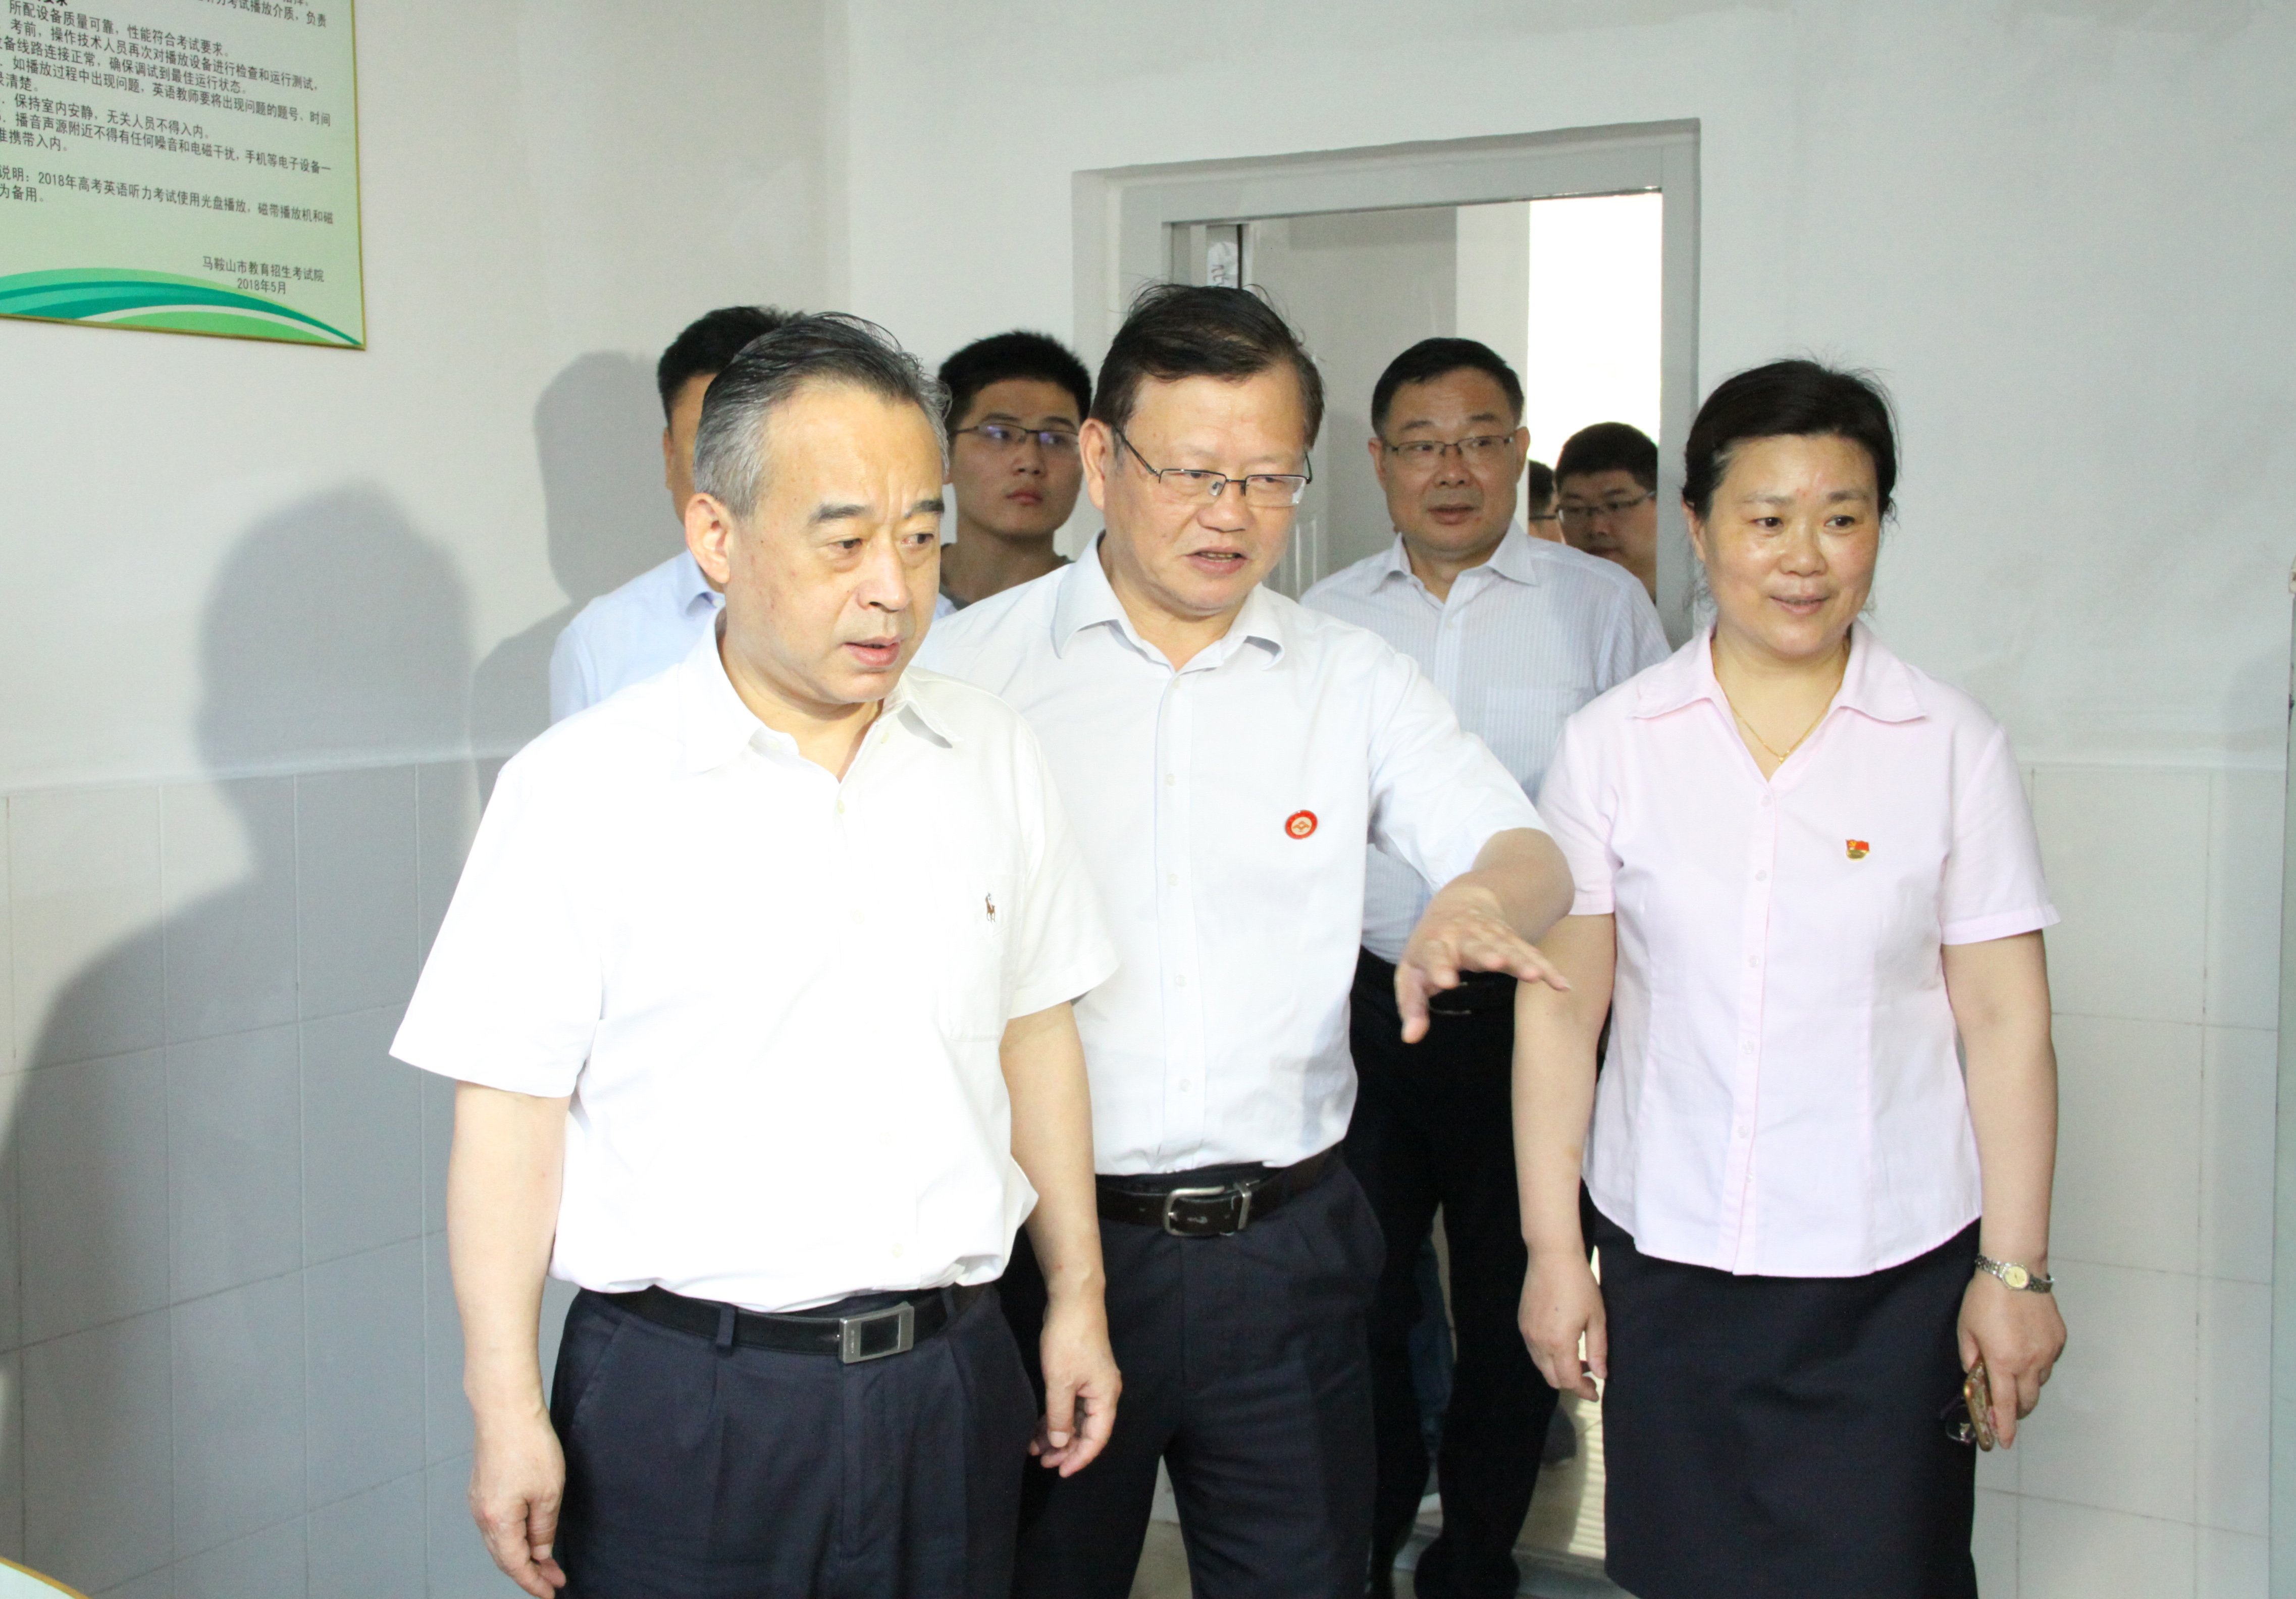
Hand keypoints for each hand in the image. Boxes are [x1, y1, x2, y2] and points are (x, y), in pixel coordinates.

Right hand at [469, 1405, 567, 1596]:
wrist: (506, 1410)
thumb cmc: (528, 1445)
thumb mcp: (548, 1492)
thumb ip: (544, 1527)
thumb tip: (541, 1551)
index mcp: (498, 1521)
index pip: (515, 1565)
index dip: (533, 1582)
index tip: (551, 1593)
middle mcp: (482, 1516)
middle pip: (505, 1557)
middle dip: (530, 1571)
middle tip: (554, 1579)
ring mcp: (479, 1502)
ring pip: (500, 1541)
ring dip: (522, 1553)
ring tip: (546, 1560)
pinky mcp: (482, 1489)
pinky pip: (497, 1524)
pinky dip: (513, 1535)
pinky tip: (529, 1534)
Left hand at [1034, 1294, 1120, 1475]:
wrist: (1073, 1301)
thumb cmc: (1069, 1340)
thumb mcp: (1060, 1382)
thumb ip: (1060, 1416)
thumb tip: (1061, 1444)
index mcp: (1105, 1397)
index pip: (1096, 1439)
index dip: (1079, 1458)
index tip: (1059, 1472)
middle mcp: (1103, 1393)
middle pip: (1087, 1431)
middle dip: (1065, 1449)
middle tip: (1042, 1461)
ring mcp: (1092, 1383)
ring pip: (1077, 1418)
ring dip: (1058, 1434)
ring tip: (1034, 1448)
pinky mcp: (1080, 1374)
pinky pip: (1070, 1405)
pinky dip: (1056, 1417)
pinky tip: (1039, 1427)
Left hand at [1397, 884, 1568, 1043]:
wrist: (1459, 904)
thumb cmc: (1430, 949)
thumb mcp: (1412, 973)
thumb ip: (1412, 1006)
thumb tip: (1410, 1038)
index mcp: (1434, 944)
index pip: (1434, 955)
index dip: (1440, 967)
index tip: (1447, 981)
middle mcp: (1463, 936)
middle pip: (1476, 946)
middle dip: (1487, 954)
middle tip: (1496, 963)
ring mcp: (1490, 936)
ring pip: (1508, 948)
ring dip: (1521, 960)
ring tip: (1536, 976)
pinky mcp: (1512, 940)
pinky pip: (1531, 954)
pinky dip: (1547, 968)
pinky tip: (1562, 985)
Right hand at [1519, 1250, 1605, 1401]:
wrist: (1552, 1257)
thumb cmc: (1580, 1284)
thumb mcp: (1596, 1317)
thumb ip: (1598, 1350)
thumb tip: (1601, 1375)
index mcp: (1559, 1343)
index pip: (1569, 1380)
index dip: (1583, 1390)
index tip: (1596, 1392)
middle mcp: (1539, 1343)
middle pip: (1552, 1379)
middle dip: (1571, 1383)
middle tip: (1589, 1375)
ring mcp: (1527, 1334)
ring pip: (1541, 1366)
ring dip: (1559, 1370)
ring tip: (1578, 1359)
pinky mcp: (1523, 1324)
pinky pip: (1534, 1352)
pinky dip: (1548, 1357)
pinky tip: (1562, 1344)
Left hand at [1956, 1272, 2065, 1447]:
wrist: (2015, 1271)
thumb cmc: (1986, 1297)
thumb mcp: (1966, 1330)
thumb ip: (1971, 1359)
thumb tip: (1976, 1378)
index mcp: (2004, 1362)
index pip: (2006, 1406)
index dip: (2005, 1427)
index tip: (2004, 1441)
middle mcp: (2030, 1361)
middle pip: (2027, 1401)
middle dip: (2015, 1409)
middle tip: (2004, 1406)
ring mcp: (2048, 1352)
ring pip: (2039, 1383)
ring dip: (2026, 1384)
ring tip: (2011, 1367)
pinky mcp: (2059, 1340)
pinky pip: (2049, 1363)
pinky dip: (2037, 1364)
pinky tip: (2025, 1348)